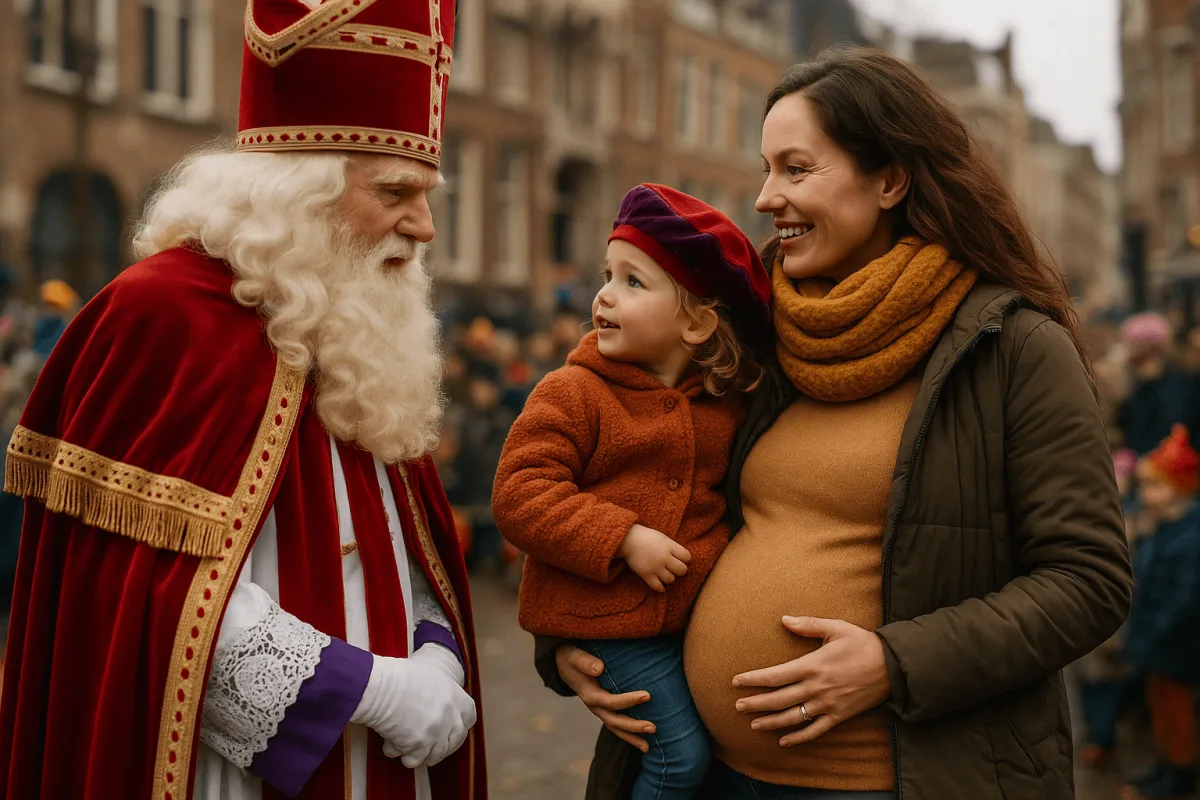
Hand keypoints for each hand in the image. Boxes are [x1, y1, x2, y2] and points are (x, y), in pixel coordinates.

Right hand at [352, 648, 476, 767]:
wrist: (382, 686)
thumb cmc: (399, 676)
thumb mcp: (430, 675)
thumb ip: (440, 694)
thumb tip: (435, 705)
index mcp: (456, 696)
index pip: (469, 718)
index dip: (459, 726)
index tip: (449, 730)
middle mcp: (450, 716)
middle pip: (454, 742)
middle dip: (440, 746)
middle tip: (425, 744)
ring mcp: (437, 733)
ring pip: (434, 756)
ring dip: (420, 753)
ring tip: (403, 742)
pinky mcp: (419, 746)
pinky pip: (413, 760)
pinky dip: (400, 753)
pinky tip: (390, 742)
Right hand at [556, 644, 653, 752]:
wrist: (565, 662)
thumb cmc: (571, 656)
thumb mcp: (574, 656)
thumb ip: (584, 661)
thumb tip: (599, 668)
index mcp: (588, 694)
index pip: (610, 701)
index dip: (628, 701)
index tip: (647, 696)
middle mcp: (594, 706)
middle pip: (614, 721)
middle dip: (633, 726)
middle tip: (653, 728)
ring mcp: (599, 710)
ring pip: (615, 728)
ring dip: (632, 737)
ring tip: (648, 747)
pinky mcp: (604, 709)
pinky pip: (616, 725)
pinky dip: (628, 735)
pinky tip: (643, 743)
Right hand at [617, 524, 690, 591]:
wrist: (628, 540)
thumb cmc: (646, 537)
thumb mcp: (663, 538)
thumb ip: (673, 547)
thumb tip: (683, 559)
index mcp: (669, 546)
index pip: (687, 557)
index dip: (685, 559)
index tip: (680, 558)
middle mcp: (664, 557)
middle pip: (682, 570)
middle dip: (680, 570)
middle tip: (674, 568)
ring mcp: (655, 567)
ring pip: (671, 579)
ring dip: (669, 577)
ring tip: (665, 573)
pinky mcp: (646, 574)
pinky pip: (657, 586)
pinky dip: (660, 587)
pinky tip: (661, 585)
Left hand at [732, 616, 890, 746]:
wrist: (894, 666)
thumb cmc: (863, 643)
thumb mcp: (836, 627)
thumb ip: (808, 624)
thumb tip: (784, 619)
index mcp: (812, 665)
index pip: (775, 675)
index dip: (754, 679)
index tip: (736, 681)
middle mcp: (817, 688)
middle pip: (779, 699)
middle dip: (756, 703)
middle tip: (737, 706)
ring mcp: (828, 704)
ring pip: (793, 718)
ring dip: (771, 722)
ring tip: (754, 725)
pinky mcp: (839, 716)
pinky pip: (815, 731)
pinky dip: (799, 738)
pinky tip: (784, 742)